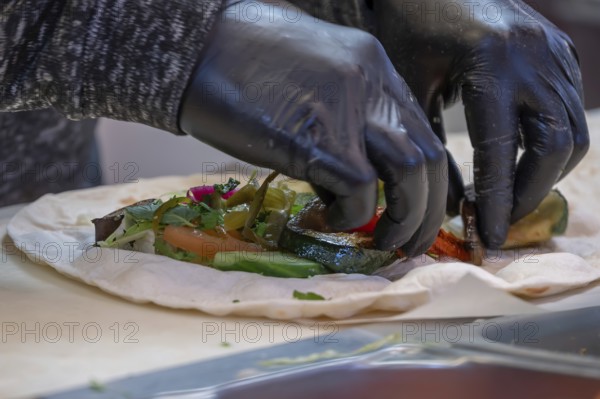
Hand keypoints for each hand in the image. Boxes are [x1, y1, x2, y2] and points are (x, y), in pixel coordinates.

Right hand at [178, 0, 446, 254]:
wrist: (194, 46)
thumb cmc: (242, 61)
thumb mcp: (312, 75)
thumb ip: (343, 118)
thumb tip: (349, 177)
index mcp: (374, 66)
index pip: (421, 130)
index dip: (427, 179)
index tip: (416, 208)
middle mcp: (372, 82)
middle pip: (430, 156)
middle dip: (428, 209)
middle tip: (410, 241)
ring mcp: (348, 107)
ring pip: (412, 173)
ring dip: (407, 219)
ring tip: (384, 242)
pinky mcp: (317, 138)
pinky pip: (361, 190)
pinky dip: (353, 215)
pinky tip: (332, 222)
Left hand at [372, 0, 588, 247]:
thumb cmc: (412, 28)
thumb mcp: (413, 89)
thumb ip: (433, 146)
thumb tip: (452, 207)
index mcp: (491, 65)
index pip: (503, 152)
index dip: (498, 202)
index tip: (491, 237)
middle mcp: (534, 58)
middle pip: (555, 148)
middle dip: (528, 193)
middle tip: (499, 217)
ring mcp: (555, 53)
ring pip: (572, 134)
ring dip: (544, 173)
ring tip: (508, 192)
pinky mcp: (562, 52)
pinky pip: (571, 111)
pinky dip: (552, 145)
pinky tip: (520, 157)